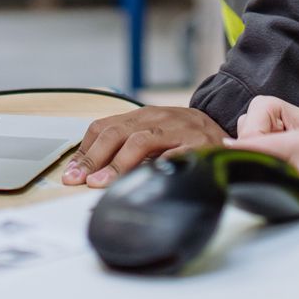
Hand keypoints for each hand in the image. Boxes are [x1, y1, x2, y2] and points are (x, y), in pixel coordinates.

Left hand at [61, 106, 227, 187]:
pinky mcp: (199, 145)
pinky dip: (156, 166)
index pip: (104, 127)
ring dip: (117, 164)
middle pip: (116, 133)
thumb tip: (92, 171)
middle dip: (94, 158)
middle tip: (80, 180)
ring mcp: (177, 130)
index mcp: (142, 115)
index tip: (72, 174)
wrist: (226, 126)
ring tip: (102, 183)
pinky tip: (144, 180)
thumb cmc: (185, 135)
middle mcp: (157, 118)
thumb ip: (126, 146)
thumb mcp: (153, 134)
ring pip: (140, 141)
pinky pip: (173, 155)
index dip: (85, 151)